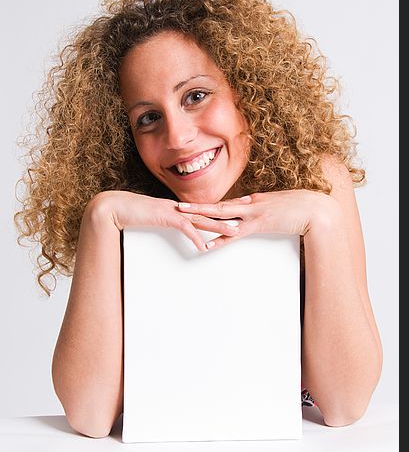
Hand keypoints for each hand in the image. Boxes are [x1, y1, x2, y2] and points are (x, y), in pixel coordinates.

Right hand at [84, 190, 241, 252]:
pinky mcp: (165, 217)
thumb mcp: (157, 218)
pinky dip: (195, 236)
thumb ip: (171, 221)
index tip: (241, 206)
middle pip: (211, 210)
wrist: (116, 207)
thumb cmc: (134, 213)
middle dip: (231, 211)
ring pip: (202, 218)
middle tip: (250, 211)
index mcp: (181, 207)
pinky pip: (183, 228)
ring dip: (219, 226)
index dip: (225, 207)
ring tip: (235, 232)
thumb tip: (182, 227)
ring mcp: (174, 211)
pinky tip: (204, 245)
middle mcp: (181, 207)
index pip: (207, 208)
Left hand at [177, 189, 335, 249]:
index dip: (210, 205)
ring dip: (203, 218)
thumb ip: (265, 207)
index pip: (227, 203)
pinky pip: (236, 233)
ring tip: (185, 220)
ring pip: (222, 216)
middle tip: (179, 207)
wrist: (315, 209)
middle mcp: (250, 205)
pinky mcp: (260, 225)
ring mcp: (253, 214)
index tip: (196, 205)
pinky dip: (221, 239)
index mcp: (254, 200)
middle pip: (218, 206)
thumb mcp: (279, 204)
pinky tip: (207, 244)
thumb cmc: (301, 206)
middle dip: (198, 207)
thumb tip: (255, 208)